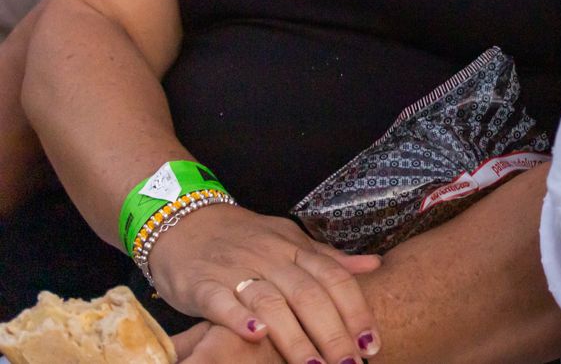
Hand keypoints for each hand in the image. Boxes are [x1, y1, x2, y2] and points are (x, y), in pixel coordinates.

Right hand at [148, 202, 382, 363]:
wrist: (184, 220)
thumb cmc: (245, 238)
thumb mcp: (289, 241)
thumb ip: (328, 258)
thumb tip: (374, 265)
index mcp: (296, 249)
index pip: (334, 279)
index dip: (356, 311)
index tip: (371, 343)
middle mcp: (271, 258)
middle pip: (309, 295)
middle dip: (332, 333)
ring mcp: (236, 270)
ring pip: (271, 303)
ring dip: (294, 337)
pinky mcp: (202, 284)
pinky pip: (223, 302)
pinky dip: (240, 319)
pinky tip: (257, 336)